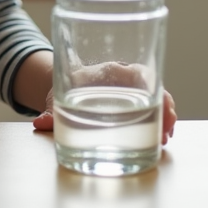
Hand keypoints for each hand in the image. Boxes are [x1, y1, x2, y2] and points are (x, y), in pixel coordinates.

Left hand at [32, 81, 177, 145]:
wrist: (65, 86)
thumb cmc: (64, 86)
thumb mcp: (57, 98)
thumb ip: (51, 112)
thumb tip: (40, 124)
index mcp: (107, 70)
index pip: (134, 71)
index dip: (149, 86)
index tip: (156, 101)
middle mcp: (123, 78)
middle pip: (152, 85)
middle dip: (163, 106)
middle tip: (166, 127)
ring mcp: (131, 90)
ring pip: (156, 98)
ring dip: (164, 116)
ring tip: (166, 136)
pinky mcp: (134, 103)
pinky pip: (152, 109)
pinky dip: (159, 122)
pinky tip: (161, 137)